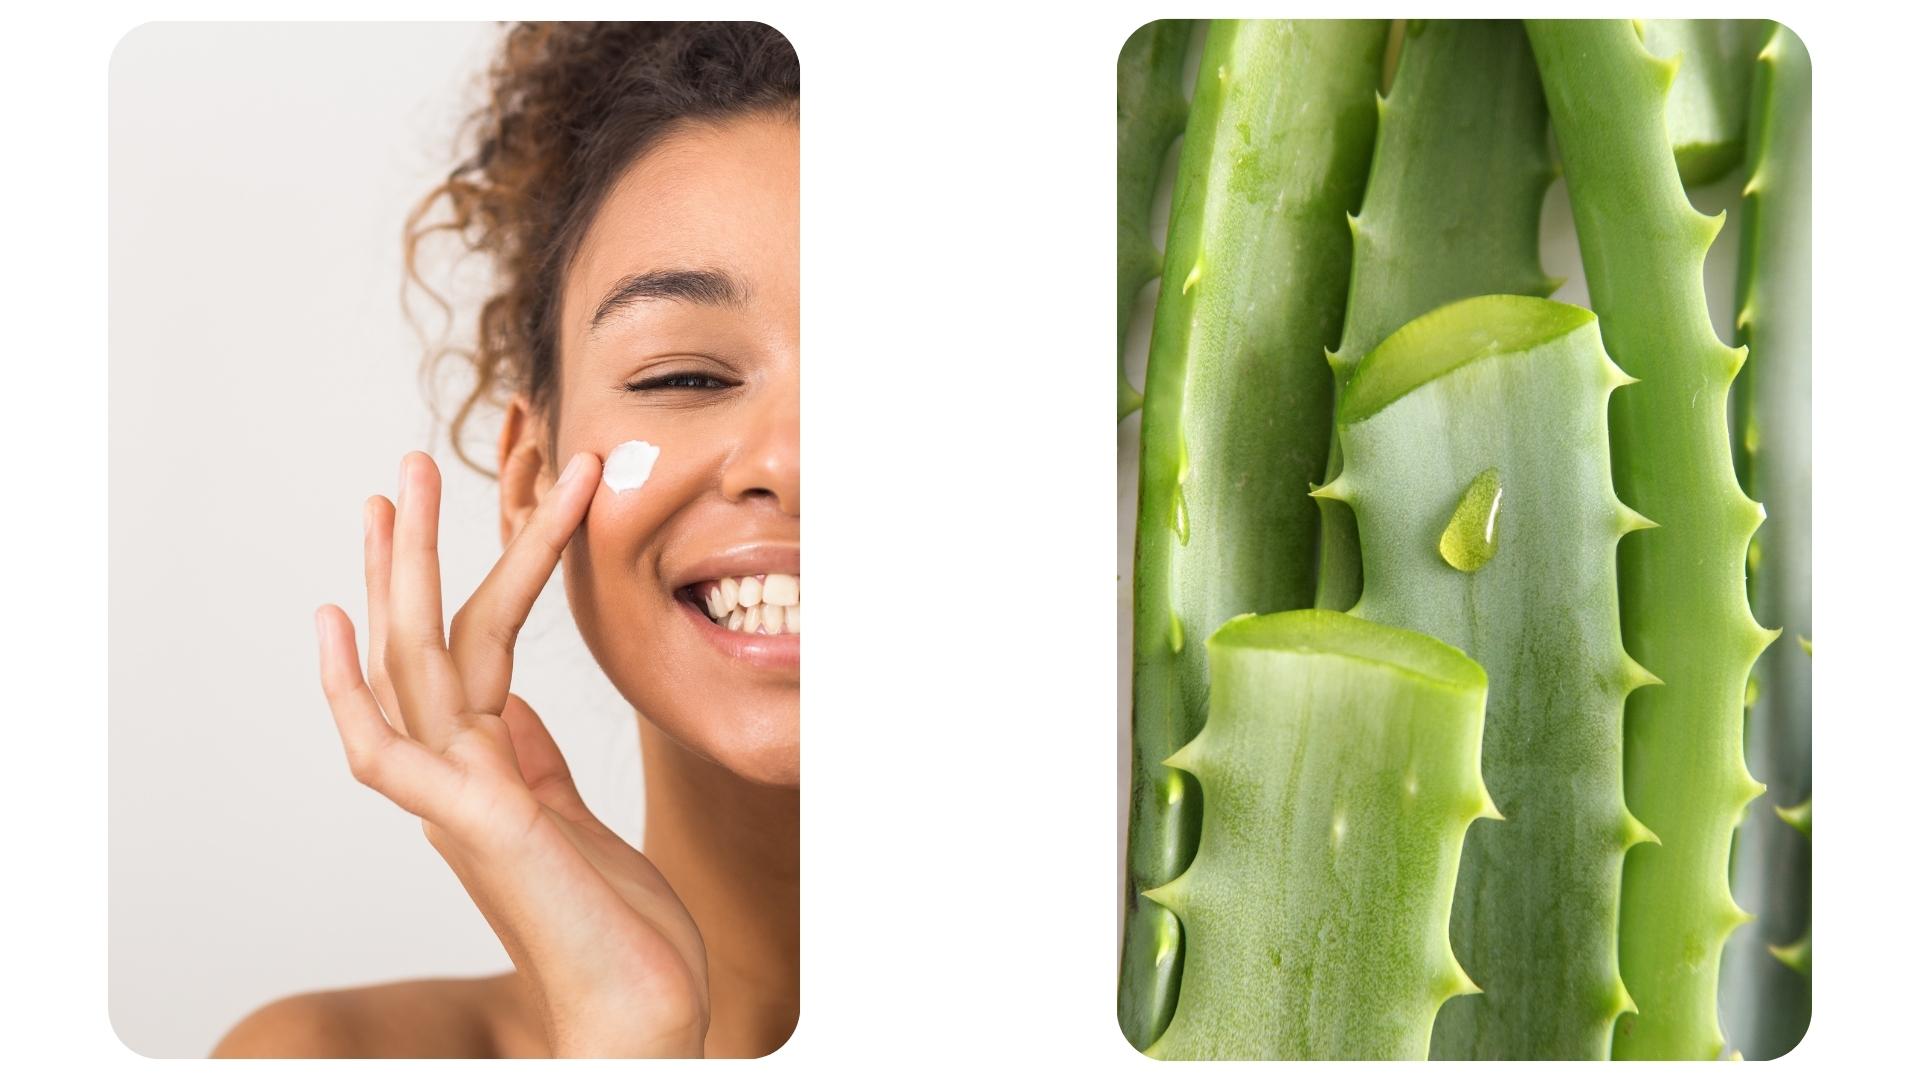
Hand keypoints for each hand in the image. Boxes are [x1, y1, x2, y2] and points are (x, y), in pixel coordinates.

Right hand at [313, 450, 708, 1056]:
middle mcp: (462, 777)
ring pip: (415, 667)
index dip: (460, 575)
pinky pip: (391, 750)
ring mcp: (460, 800)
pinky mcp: (476, 825)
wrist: (640, 1013)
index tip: (449, 510)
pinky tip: (338, 625)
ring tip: (398, 491)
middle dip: (415, 551)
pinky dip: (353, 689)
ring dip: (404, 575)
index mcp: (490, 769)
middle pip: (427, 641)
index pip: (466, 649)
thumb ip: (536, 768)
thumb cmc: (613, 928)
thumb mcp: (575, 824)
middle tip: (407, 465)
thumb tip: (516, 712)